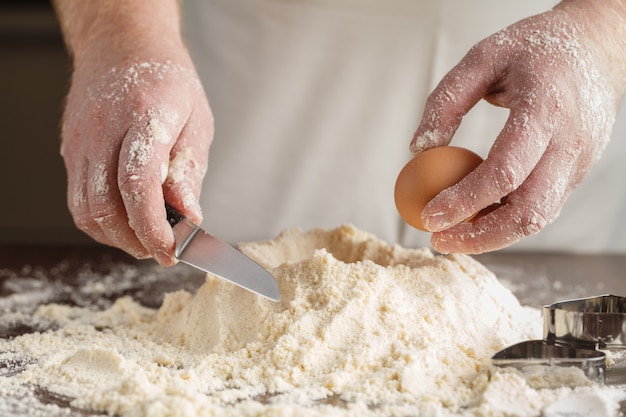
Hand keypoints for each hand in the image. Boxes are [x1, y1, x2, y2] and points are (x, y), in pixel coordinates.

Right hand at [56, 1, 212, 264]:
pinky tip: (127, 222)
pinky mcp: (71, 151)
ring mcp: (82, 141)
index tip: (172, 248)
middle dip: (137, 241)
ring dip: (118, 237)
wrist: (121, 46)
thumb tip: (189, 216)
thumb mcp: (197, 120)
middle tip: (164, 251)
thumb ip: (190, 171)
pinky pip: (79, 199)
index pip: (138, 181)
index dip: (153, 224)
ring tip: (147, 240)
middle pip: (106, 205)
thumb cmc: (167, 81)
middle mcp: (104, 130)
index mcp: (145, 116)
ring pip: (86, 210)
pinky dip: (103, 222)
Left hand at [410, 0, 625, 253]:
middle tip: (438, 240)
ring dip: (492, 235)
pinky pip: (542, 206)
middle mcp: (570, 143)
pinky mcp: (578, 171)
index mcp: (546, 108)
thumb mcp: (483, 57)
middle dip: (479, 237)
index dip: (464, 201)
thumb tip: (418, 149)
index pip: (505, 172)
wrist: (599, 46)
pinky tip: (477, 214)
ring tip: (452, 233)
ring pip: (538, 218)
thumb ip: (447, 101)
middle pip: (528, 212)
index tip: (429, 215)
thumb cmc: (537, 48)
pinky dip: (507, 219)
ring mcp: (580, 162)